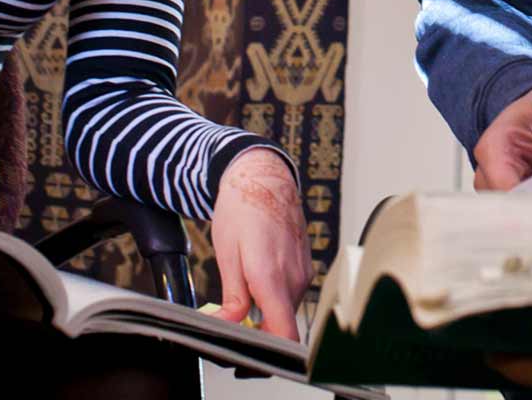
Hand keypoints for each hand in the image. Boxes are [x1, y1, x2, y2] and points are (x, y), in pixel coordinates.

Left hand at [208, 148, 310, 339]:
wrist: (264, 177)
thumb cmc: (243, 207)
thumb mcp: (227, 252)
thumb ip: (233, 296)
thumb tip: (230, 324)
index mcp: (271, 277)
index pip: (284, 334)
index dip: (268, 353)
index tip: (247, 354)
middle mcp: (293, 278)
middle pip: (280, 325)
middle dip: (255, 330)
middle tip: (228, 317)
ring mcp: (302, 273)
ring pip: (282, 309)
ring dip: (263, 310)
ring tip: (241, 286)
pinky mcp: (304, 267)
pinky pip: (288, 293)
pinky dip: (271, 294)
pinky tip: (255, 274)